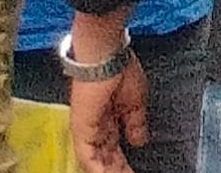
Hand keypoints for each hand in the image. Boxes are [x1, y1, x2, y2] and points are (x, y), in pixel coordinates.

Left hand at [69, 50, 147, 172]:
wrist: (106, 58)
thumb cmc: (121, 70)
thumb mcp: (136, 102)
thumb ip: (136, 123)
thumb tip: (139, 140)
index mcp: (108, 118)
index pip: (114, 148)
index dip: (123, 162)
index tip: (134, 171)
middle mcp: (96, 126)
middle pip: (106, 157)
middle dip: (118, 169)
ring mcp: (87, 129)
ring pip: (96, 159)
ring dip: (109, 170)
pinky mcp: (81, 129)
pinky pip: (87, 156)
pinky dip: (97, 168)